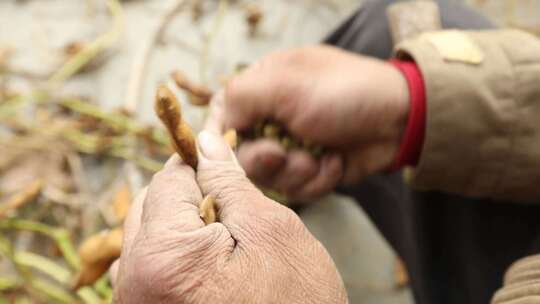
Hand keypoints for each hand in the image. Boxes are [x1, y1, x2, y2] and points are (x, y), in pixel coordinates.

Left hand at [112, 131, 347, 303]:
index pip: (167, 181)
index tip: (224, 175)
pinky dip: (175, 255)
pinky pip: (147, 268)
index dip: (201, 170)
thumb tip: (206, 143)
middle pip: (148, 207)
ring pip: (146, 236)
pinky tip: (210, 268)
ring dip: (181, 227)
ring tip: (224, 246)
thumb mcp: (271, 232)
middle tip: (231, 218)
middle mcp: (132, 285)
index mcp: (162, 258)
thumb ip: (229, 183)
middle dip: (187, 200)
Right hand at [209, 45, 409, 199]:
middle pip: (241, 158)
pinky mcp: (310, 169)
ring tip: (321, 155)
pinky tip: (335, 161)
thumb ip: (239, 99)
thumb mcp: (285, 84)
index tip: (228, 157)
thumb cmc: (343, 92)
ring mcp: (291, 146)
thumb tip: (214, 127)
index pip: (220, 119)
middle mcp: (271, 119)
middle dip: (267, 161)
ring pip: (270, 179)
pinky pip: (298, 189)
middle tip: (286, 154)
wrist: (399, 118)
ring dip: (298, 172)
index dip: (220, 143)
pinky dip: (318, 179)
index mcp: (260, 89)